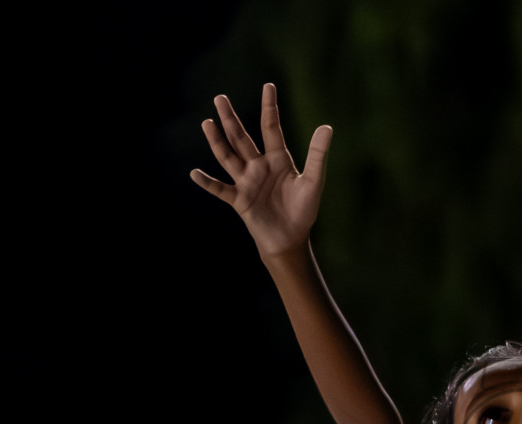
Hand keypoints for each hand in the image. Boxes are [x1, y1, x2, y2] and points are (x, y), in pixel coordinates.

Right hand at [190, 83, 332, 257]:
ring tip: (207, 123)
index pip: (271, 128)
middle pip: (241, 138)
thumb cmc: (303, 211)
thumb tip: (326, 127)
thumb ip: (317, 155)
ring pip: (228, 157)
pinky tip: (195, 173)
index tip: (268, 86)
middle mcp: (258, 166)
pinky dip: (207, 183)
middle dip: (231, 119)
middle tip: (220, 97)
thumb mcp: (313, 182)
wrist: (290, 239)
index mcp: (278, 159)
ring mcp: (246, 182)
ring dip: (216, 141)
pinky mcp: (238, 200)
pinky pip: (220, 189)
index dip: (269, 108)